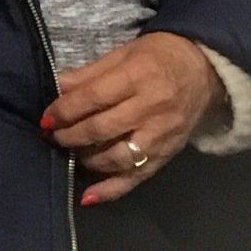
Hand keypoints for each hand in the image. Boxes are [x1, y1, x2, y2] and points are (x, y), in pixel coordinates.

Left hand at [42, 31, 225, 205]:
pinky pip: (136, 177)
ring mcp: (162, 135)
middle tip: (53, 136)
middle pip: (102, 129)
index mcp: (139, 76)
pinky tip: (88, 197)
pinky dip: (111, 190)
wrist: (204, 70)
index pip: (94, 98)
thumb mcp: (124, 54)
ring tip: (72, 152)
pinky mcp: (167, 154)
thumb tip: (57, 87)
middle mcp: (152, 107)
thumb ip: (90, 73)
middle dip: (70, 135)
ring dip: (86, 159)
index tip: (46, 119)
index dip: (65, 111)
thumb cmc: (158, 57)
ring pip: (117, 157)